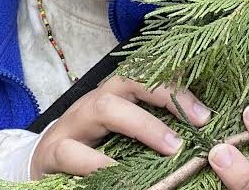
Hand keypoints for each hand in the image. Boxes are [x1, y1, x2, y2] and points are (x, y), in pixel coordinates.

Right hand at [30, 76, 211, 178]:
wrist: (43, 168)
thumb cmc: (92, 152)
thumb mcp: (122, 138)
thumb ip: (151, 133)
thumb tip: (198, 135)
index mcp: (114, 97)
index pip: (146, 76)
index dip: (176, 88)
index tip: (205, 114)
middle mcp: (94, 102)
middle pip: (127, 80)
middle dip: (164, 95)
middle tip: (196, 123)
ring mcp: (71, 123)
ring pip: (104, 107)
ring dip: (142, 124)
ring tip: (171, 147)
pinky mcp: (52, 151)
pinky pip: (74, 152)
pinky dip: (99, 164)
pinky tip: (119, 173)